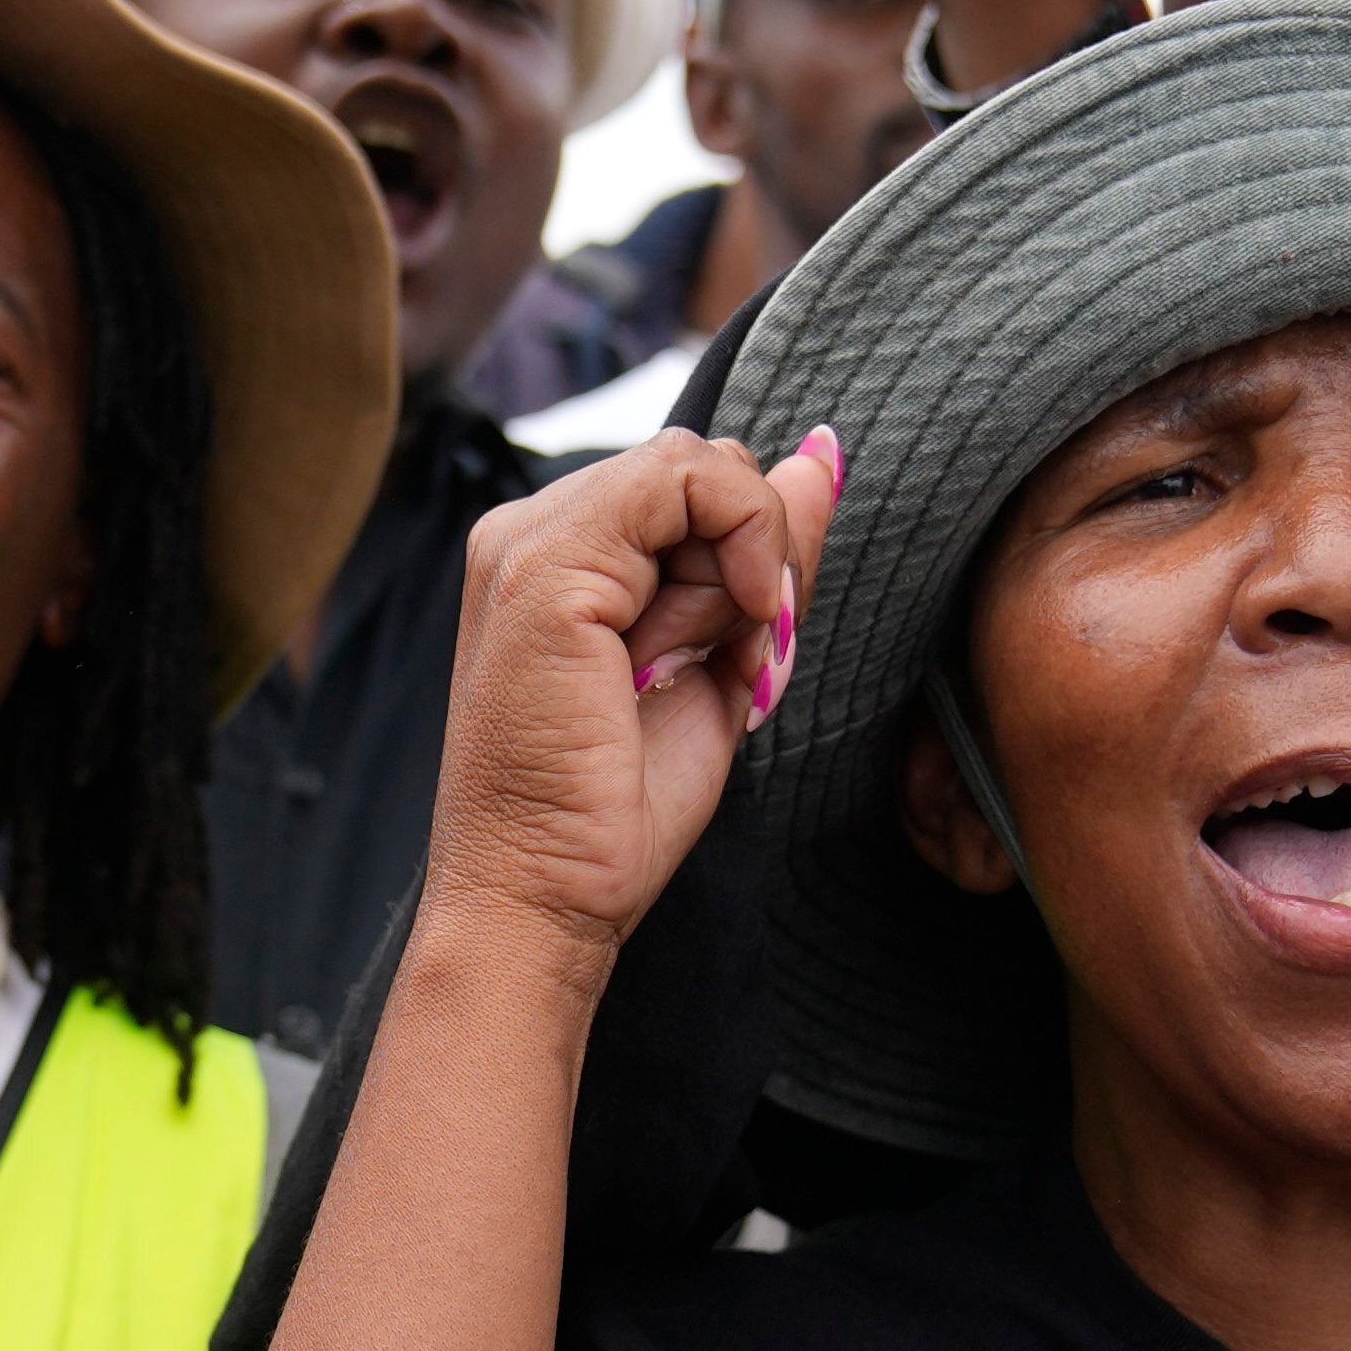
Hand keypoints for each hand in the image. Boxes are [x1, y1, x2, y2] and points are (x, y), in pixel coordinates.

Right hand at [420, 426, 842, 973]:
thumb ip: (765, 559)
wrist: (544, 896)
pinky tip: (704, 637)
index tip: (748, 651)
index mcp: (562, 557)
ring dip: (736, 568)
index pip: (693, 487)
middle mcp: (531, 532)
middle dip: (750, 558)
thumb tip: (821, 454)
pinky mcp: (546, 563)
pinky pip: (683, 481)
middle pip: (701, 468)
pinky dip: (735, 548)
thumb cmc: (615, 809)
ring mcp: (529, 540)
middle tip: (723, 660)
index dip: (753, 554)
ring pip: (698, 467)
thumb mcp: (720, 662)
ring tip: (682, 665)